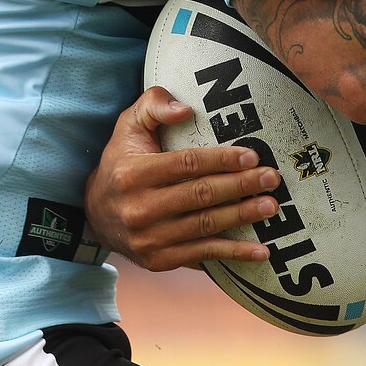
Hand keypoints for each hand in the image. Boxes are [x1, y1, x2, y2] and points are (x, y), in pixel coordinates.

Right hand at [85, 85, 279, 270]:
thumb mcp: (129, 124)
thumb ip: (154, 105)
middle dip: (241, 186)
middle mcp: (140, 209)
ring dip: (242, 217)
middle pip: (201, 195)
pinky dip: (234, 253)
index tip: (252, 155)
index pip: (187, 164)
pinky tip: (260, 250)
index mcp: (134, 173)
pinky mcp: (158, 260)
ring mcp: (149, 239)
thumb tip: (186, 109)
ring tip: (271, 206)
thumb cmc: (122, 159)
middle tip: (271, 178)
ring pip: (205, 226)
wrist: (95, 212)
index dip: (222, 160)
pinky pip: (202, 255)